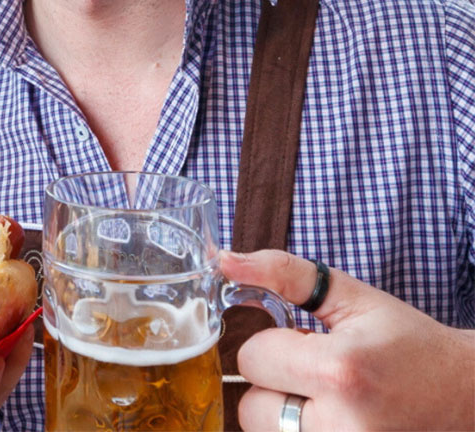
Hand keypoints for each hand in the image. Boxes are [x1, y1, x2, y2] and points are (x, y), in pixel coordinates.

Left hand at [221, 250, 474, 430]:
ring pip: (263, 431)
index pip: (252, 357)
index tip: (310, 342)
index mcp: (340, 373)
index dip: (275, 343)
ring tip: (326, 399)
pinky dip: (296, 429)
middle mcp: (340, 427)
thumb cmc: (408, 344)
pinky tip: (331, 418)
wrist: (467, 397)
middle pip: (249, 404)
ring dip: (282, 412)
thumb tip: (224, 260)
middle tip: (318, 374)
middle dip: (274, 382)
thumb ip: (283, 273)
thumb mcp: (351, 297)